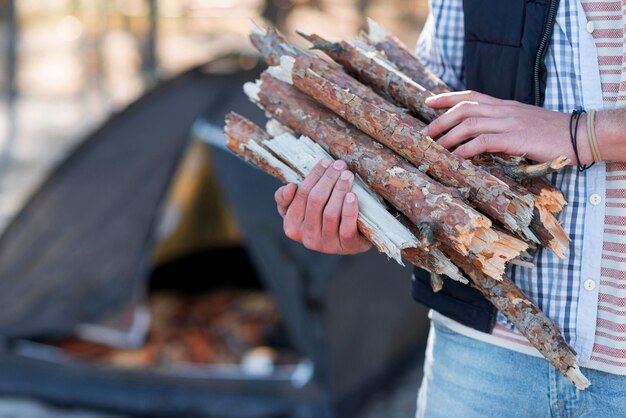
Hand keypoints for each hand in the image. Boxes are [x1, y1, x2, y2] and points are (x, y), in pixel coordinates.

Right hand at [274, 158, 371, 254]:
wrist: (352, 241)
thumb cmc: (323, 219)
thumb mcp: (301, 210)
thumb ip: (288, 198)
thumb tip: (290, 187)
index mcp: (292, 226)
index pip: (301, 194)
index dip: (314, 176)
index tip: (325, 161)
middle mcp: (307, 238)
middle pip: (316, 201)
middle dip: (328, 179)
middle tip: (340, 165)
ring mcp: (326, 244)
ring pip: (330, 213)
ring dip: (339, 190)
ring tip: (347, 175)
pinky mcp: (346, 247)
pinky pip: (346, 227)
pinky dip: (349, 210)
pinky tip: (352, 196)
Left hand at [423, 90, 592, 163]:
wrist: (580, 136)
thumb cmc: (552, 134)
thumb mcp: (523, 123)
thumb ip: (502, 125)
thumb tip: (479, 138)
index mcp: (505, 105)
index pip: (470, 95)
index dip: (447, 97)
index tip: (428, 101)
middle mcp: (504, 110)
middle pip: (464, 108)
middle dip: (440, 120)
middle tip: (424, 135)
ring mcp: (510, 122)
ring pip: (469, 123)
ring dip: (448, 137)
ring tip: (435, 149)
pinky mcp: (516, 138)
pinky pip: (483, 141)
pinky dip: (465, 149)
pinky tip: (456, 158)